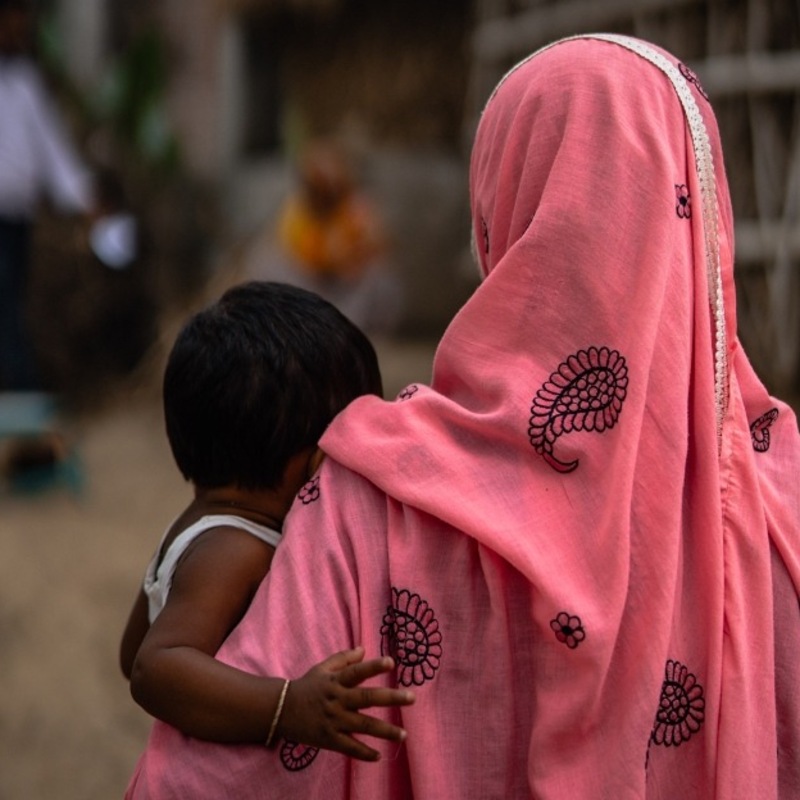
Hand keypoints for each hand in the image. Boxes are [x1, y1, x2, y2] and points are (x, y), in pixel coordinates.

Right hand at [277, 646, 414, 760]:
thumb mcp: (322, 668)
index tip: (391, 662)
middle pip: (367, 698)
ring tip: (404, 734)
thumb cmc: (307, 686)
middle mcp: (337, 700)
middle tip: (412, 697)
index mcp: (336, 681)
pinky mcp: (329, 739)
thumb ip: (343, 658)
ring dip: (385, 730)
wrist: (281, 710)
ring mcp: (334, 720)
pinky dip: (363, 753)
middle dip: (391, 698)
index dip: (373, 667)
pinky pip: (349, 747)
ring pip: (363, 725)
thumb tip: (364, 649)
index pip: (357, 672)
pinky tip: (379, 756)